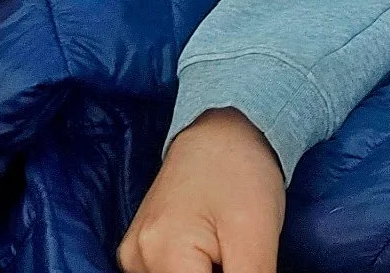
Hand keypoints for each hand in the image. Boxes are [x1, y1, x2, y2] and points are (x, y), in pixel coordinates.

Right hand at [117, 110, 285, 272]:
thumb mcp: (256, 239)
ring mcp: (133, 254)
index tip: (246, 264)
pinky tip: (213, 259)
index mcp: (158, 253)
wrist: (221, 130)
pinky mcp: (140, 251)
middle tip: (240, 256)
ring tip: (227, 254)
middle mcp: (135, 258)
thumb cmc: (241, 173)